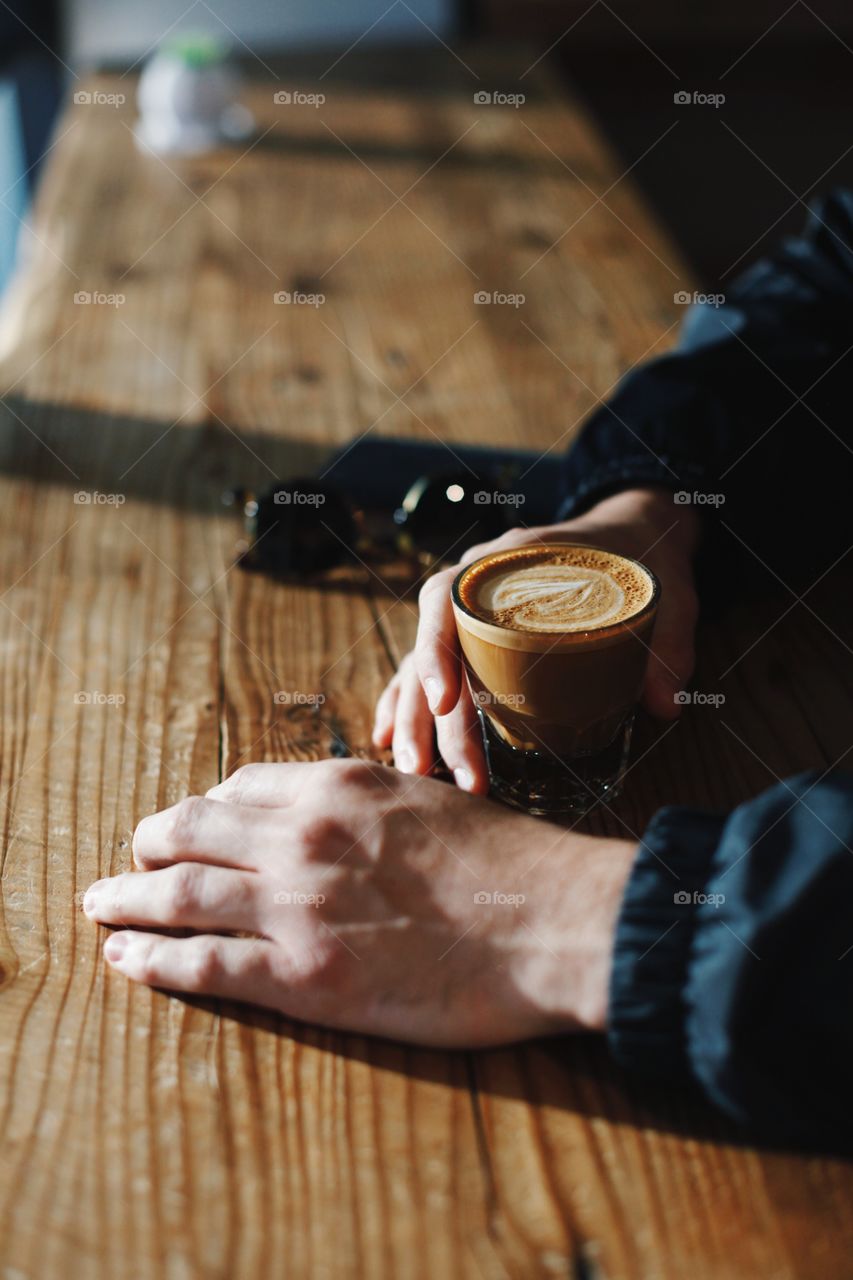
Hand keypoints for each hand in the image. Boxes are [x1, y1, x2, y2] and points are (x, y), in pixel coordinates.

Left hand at [84, 761, 635, 1046]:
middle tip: (128, 863)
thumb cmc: (510, 863)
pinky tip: (124, 960)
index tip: (188, 829)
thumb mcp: (431, 799)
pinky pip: (202, 965)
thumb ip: (368, 806)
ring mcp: (298, 904)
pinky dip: (151, 961)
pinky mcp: (304, 976)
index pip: (237, 787)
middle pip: (188, 830)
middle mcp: (303, 835)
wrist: (555, 921)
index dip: (202, 811)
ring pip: (176, 894)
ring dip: (125, 899)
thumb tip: (336, 819)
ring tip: (99, 906)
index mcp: (338, 785)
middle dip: (148, 844)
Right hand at [373, 487, 699, 792]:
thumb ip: (668, 644)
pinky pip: (424, 670)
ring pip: (419, 665)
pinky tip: (393, 744)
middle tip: (443, 772)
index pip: (448, 600)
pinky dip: (405, 704)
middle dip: (427, 714)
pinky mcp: (471, 636)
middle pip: (428, 648)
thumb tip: (665, 705)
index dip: (438, 650)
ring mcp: (468, 612)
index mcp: (507, 562)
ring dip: (412, 719)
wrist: (633, 530)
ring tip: (414, 774)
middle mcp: (474, 585)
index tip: (445, 701)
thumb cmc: (640, 556)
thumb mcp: (667, 591)